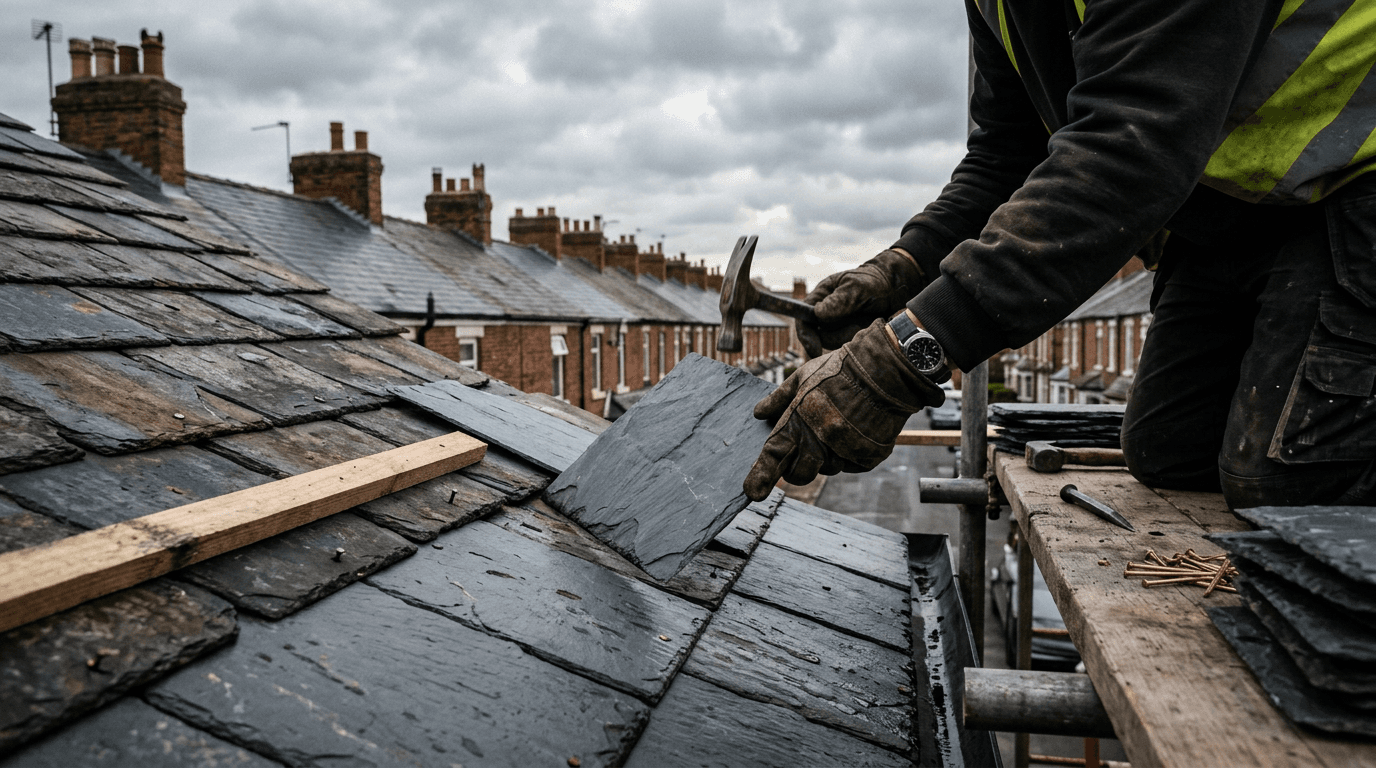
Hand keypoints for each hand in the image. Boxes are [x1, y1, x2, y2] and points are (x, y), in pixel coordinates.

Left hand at [744, 319, 945, 499]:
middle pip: (799, 475)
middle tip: (802, 454)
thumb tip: (759, 413)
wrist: (885, 370)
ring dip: (827, 457)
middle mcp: (821, 441)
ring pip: (828, 470)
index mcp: (799, 421)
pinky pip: (852, 466)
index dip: (760, 477)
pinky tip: (856, 432)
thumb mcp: (803, 376)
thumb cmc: (841, 369)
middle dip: (796, 470)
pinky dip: (850, 455)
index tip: (752, 493)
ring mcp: (846, 451)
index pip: (773, 456)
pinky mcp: (868, 457)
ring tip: (837, 429)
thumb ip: (779, 398)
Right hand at [798, 249, 928, 355]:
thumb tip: (818, 314)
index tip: (814, 349)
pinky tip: (870, 325)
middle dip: (837, 335)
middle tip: (856, 328)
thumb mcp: (857, 286)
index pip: (803, 318)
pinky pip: (848, 343)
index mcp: (821, 296)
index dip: (805, 335)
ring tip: (867, 320)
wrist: (896, 288)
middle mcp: (826, 312)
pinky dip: (859, 337)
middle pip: (818, 335)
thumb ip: (838, 300)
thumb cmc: (874, 281)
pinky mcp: (850, 333)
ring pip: (835, 341)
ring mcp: (838, 324)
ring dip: (851, 334)